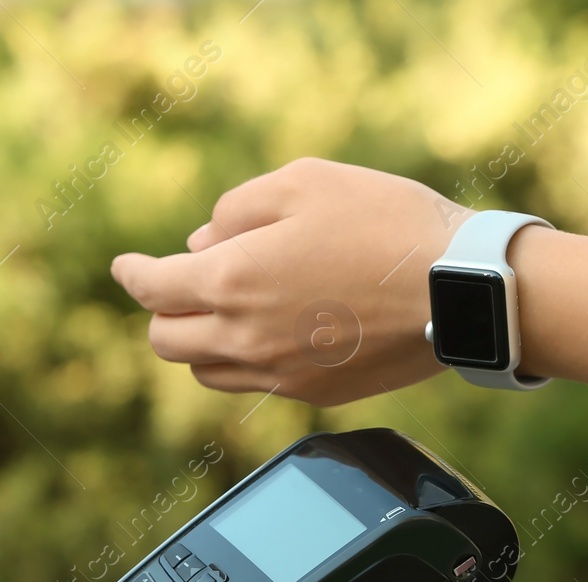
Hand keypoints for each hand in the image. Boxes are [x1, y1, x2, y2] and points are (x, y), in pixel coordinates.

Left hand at [111, 158, 468, 404]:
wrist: (460, 288)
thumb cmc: (388, 223)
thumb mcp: (303, 181)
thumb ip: (236, 210)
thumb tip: (203, 243)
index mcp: (233, 281)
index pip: (152, 289)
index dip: (131, 273)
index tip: (127, 267)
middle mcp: (247, 339)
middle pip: (168, 343)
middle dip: (165, 311)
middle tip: (183, 287)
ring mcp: (283, 375)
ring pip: (209, 373)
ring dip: (204, 343)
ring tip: (233, 311)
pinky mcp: (318, 394)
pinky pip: (259, 386)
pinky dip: (251, 361)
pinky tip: (279, 332)